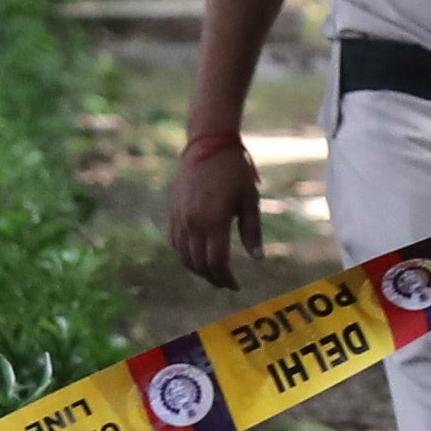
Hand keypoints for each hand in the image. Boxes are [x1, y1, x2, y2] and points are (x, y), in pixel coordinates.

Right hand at [164, 135, 263, 287]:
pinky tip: (197, 257)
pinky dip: (185, 255)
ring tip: (213, 273)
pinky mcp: (173, 210)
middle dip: (213, 278)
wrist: (208, 144)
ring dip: (198, 269)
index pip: (217, 263)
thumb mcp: (250, 200)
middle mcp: (193, 222)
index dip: (226, 279)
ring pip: (184, 256)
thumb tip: (258, 259)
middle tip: (226, 283)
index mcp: (214, 221)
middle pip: (199, 264)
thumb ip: (252, 231)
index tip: (236, 286)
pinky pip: (175, 242)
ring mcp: (180, 217)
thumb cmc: (235, 170)